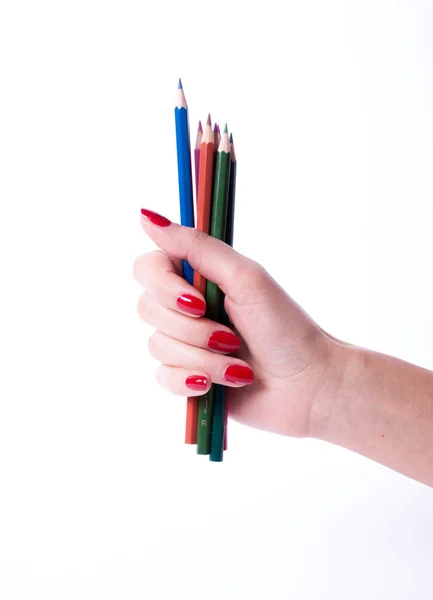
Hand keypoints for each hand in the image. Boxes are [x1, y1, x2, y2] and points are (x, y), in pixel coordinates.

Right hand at [133, 208, 346, 438]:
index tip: (197, 300)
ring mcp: (186, 343)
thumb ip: (197, 247)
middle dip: (192, 329)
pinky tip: (217, 386)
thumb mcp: (245, 278)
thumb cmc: (285, 329)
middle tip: (231, 337)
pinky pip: (163, 377)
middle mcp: (187, 306)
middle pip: (147, 308)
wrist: (307, 387)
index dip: (163, 286)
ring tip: (238, 366)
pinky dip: (192, 382)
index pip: (148, 267)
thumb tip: (147, 215)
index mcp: (201, 277)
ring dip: (203, 359)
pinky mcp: (186, 377)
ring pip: (157, 346)